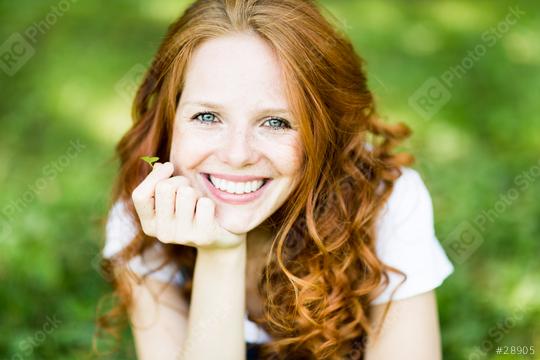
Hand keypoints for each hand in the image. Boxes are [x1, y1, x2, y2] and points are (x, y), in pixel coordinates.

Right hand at [131, 162, 245, 249]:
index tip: (169, 166)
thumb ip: (160, 183)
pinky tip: (209, 213)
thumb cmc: (192, 212)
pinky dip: (209, 202)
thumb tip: (159, 165)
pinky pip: (205, 203)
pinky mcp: (203, 237)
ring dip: (196, 191)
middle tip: (189, 190)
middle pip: (165, 188)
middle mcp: (163, 234)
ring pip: (186, 193)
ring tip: (199, 203)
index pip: (139, 196)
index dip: (154, 176)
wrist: (218, 240)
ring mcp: (182, 237)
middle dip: (180, 181)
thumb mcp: (172, 200)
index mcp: (149, 225)